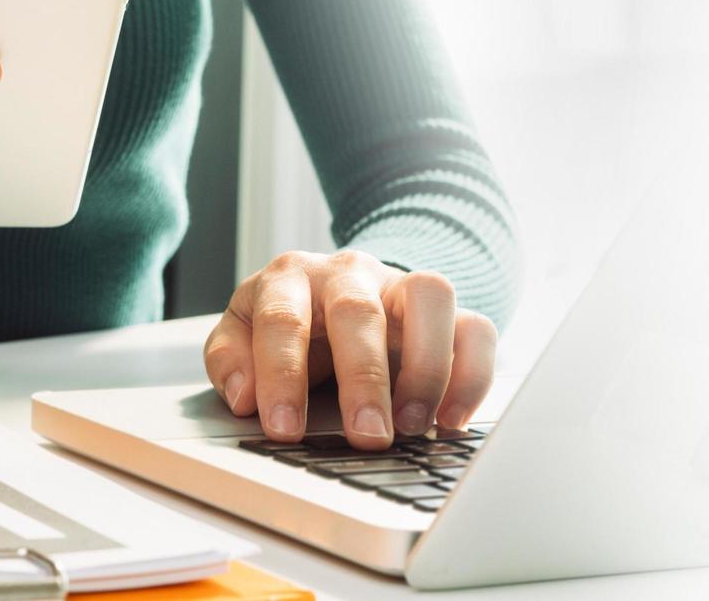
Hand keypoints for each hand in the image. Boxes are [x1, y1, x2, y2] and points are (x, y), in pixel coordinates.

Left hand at [202, 250, 496, 449]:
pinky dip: (473, 373)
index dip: (282, 375)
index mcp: (290, 278)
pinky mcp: (448, 310)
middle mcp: (350, 272)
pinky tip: (454, 419)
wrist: (335, 297)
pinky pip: (476, 328)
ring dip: (427, 366)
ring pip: (431, 296)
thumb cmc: (290, 327)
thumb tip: (244, 398)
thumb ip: (232, 362)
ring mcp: (403, 285)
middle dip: (364, 378)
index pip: (282, 318)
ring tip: (415, 425)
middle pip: (358, 310)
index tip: (284, 430)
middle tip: (367, 436)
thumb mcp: (242, 337)